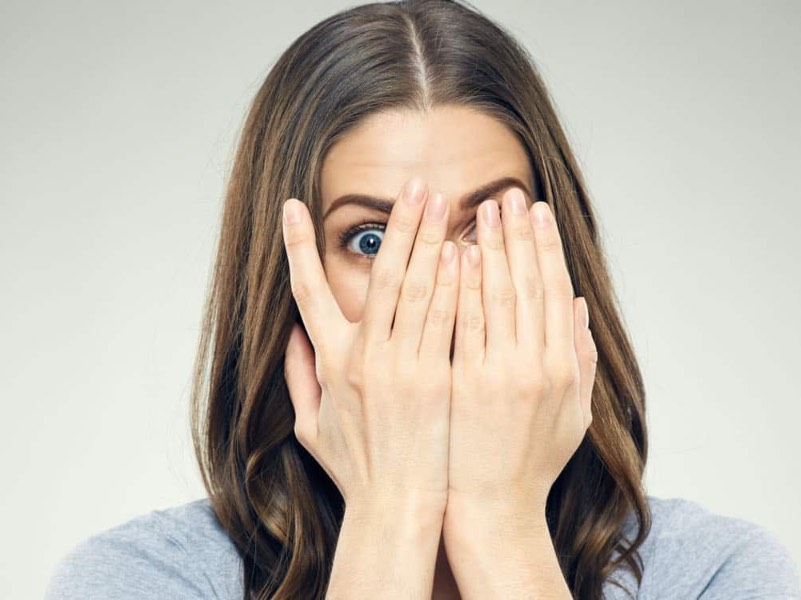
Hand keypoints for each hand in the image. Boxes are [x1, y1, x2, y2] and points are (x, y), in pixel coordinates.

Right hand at [280, 177, 458, 514]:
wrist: (398, 507)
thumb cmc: (358, 468)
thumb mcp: (312, 426)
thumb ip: (301, 377)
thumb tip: (292, 335)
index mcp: (331, 363)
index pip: (306, 293)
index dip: (296, 248)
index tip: (293, 206)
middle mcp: (365, 358)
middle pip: (382, 277)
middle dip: (398, 226)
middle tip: (414, 185)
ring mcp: (403, 368)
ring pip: (419, 290)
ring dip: (431, 241)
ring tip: (444, 202)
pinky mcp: (438, 380)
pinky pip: (449, 322)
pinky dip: (457, 285)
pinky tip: (466, 252)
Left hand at [445, 187, 597, 520]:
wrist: (491, 507)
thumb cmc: (531, 462)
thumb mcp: (574, 414)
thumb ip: (580, 358)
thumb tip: (579, 306)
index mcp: (563, 368)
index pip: (554, 292)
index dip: (546, 248)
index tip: (536, 212)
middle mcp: (535, 365)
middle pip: (527, 284)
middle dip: (518, 235)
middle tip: (508, 194)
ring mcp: (498, 374)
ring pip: (495, 296)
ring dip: (490, 248)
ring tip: (482, 209)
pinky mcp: (463, 384)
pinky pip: (462, 324)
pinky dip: (461, 286)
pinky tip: (455, 252)